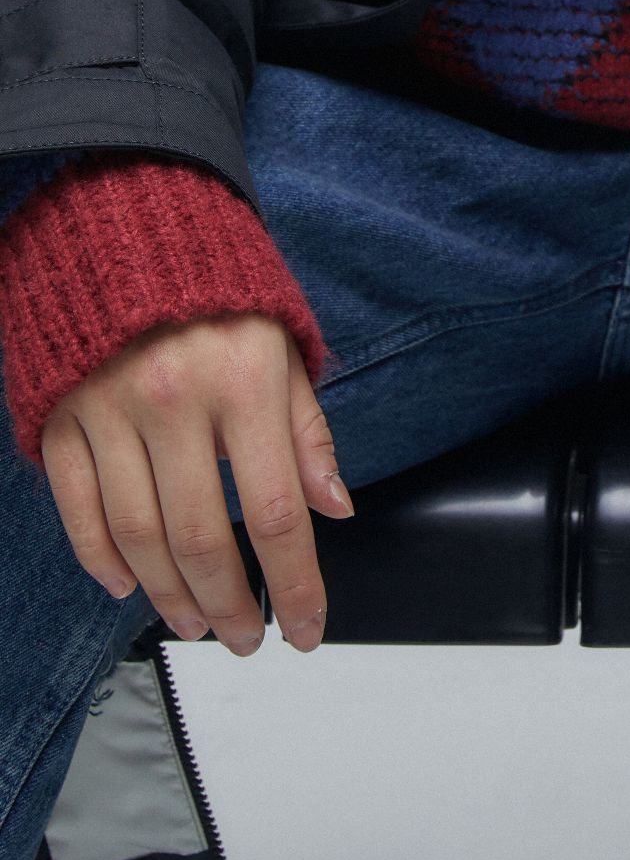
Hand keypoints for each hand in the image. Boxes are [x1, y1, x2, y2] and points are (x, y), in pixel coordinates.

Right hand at [40, 313, 352, 655]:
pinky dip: (102, 560)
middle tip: (248, 637)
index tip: (306, 629)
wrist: (129, 222)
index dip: (296, 583)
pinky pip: (79, 510)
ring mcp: (110, 410)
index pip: (275, 510)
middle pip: (200, 538)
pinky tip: (127, 586)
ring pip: (138, 536)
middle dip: (230, 605)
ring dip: (169, 596)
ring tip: (196, 622)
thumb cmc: (220, 289)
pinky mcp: (63, 415)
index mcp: (243, 381)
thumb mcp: (285, 344)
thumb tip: (336, 506)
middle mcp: (174, 400)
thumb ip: (307, 431)